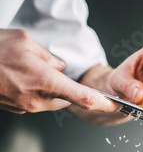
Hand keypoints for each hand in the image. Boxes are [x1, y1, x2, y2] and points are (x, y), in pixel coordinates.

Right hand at [0, 29, 115, 114]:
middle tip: (49, 68)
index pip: (83, 98)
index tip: (115, 106)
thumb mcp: (25, 41)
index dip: (102, 103)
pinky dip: (36, 90)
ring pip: (52, 100)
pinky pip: (37, 101)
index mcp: (45, 82)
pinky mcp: (18, 109)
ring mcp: (27, 107)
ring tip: (27, 69)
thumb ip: (50, 57)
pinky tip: (20, 76)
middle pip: (67, 97)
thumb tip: (60, 68)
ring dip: (50, 87)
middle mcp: (38, 100)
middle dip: (67, 86)